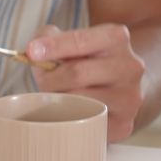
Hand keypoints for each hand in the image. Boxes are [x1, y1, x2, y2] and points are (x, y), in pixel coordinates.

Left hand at [26, 24, 145, 142]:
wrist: (121, 87)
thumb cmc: (90, 62)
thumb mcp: (74, 40)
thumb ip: (51, 37)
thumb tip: (33, 50)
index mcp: (116, 38)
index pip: (80, 40)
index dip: (53, 46)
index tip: (31, 52)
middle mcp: (129, 66)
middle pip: (76, 73)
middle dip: (50, 78)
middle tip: (43, 81)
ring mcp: (129, 97)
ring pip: (79, 100)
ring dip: (59, 100)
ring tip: (57, 96)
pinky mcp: (123, 123)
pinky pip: (86, 122)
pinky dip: (70, 118)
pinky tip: (69, 111)